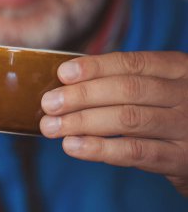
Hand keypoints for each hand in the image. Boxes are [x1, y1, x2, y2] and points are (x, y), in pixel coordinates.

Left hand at [40, 51, 187, 195]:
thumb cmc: (169, 113)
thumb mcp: (158, 89)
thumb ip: (123, 83)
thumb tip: (67, 84)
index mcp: (177, 69)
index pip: (131, 63)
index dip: (94, 68)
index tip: (62, 74)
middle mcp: (184, 94)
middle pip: (127, 90)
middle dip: (82, 96)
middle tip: (48, 104)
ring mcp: (185, 127)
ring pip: (128, 119)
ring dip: (83, 122)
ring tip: (51, 127)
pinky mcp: (180, 158)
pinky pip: (135, 152)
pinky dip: (100, 149)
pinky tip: (73, 146)